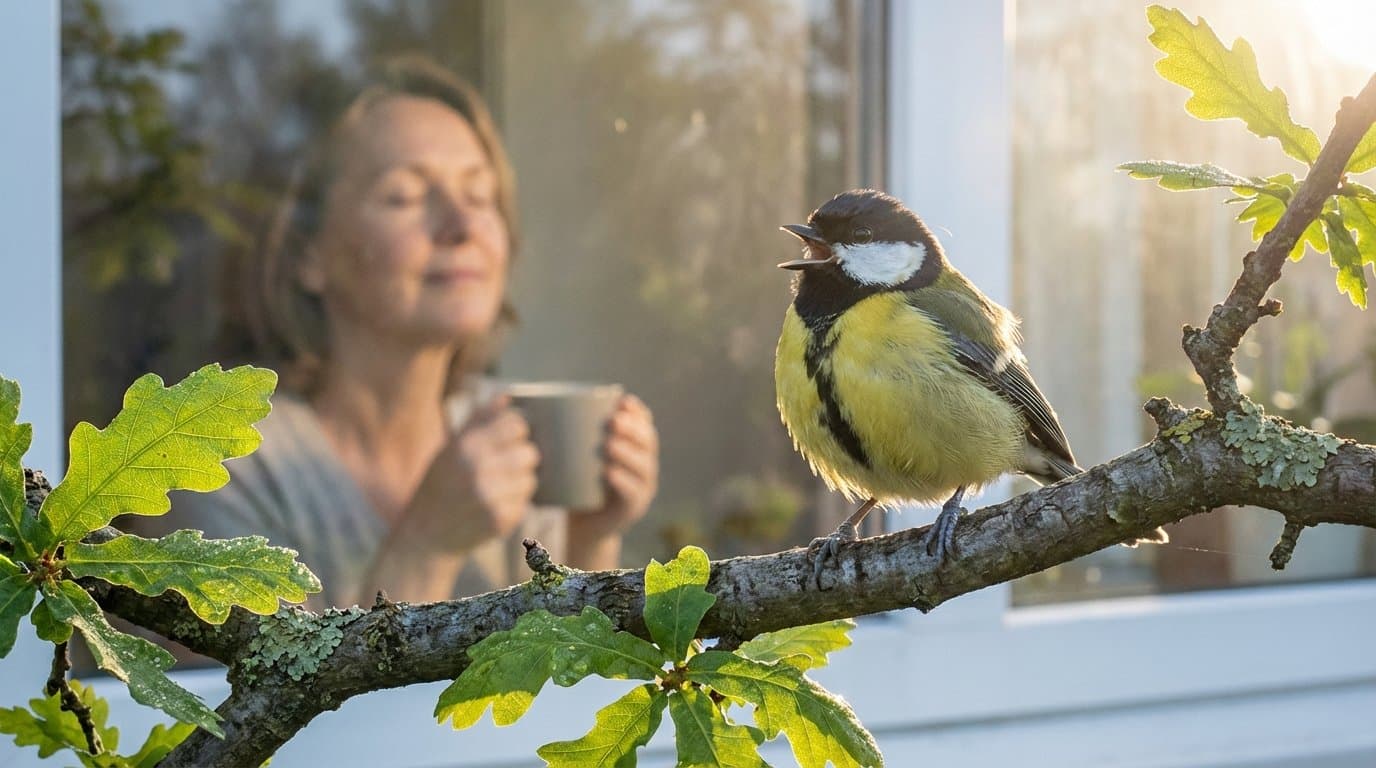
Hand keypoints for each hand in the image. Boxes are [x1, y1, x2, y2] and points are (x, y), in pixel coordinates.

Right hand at [409, 396, 538, 550]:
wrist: (426, 536)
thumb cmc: (438, 486)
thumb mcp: (449, 448)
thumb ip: (478, 420)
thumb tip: (507, 396)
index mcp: (466, 446)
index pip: (516, 425)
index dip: (515, 432)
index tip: (506, 441)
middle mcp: (480, 470)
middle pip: (530, 452)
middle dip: (520, 459)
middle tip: (501, 469)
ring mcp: (491, 497)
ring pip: (530, 479)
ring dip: (518, 483)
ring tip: (494, 490)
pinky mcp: (501, 520)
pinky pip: (525, 503)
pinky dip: (513, 504)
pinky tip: (492, 507)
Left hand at [572, 394, 658, 532]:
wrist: (583, 524)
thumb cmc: (578, 481)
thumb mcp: (578, 455)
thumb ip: (571, 434)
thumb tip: (541, 405)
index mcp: (635, 447)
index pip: (644, 423)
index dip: (637, 411)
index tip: (622, 400)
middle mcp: (644, 464)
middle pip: (648, 441)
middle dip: (632, 428)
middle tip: (612, 421)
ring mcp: (642, 487)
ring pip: (644, 466)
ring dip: (628, 453)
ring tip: (609, 444)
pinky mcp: (633, 508)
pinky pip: (632, 494)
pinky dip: (622, 482)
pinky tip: (609, 473)